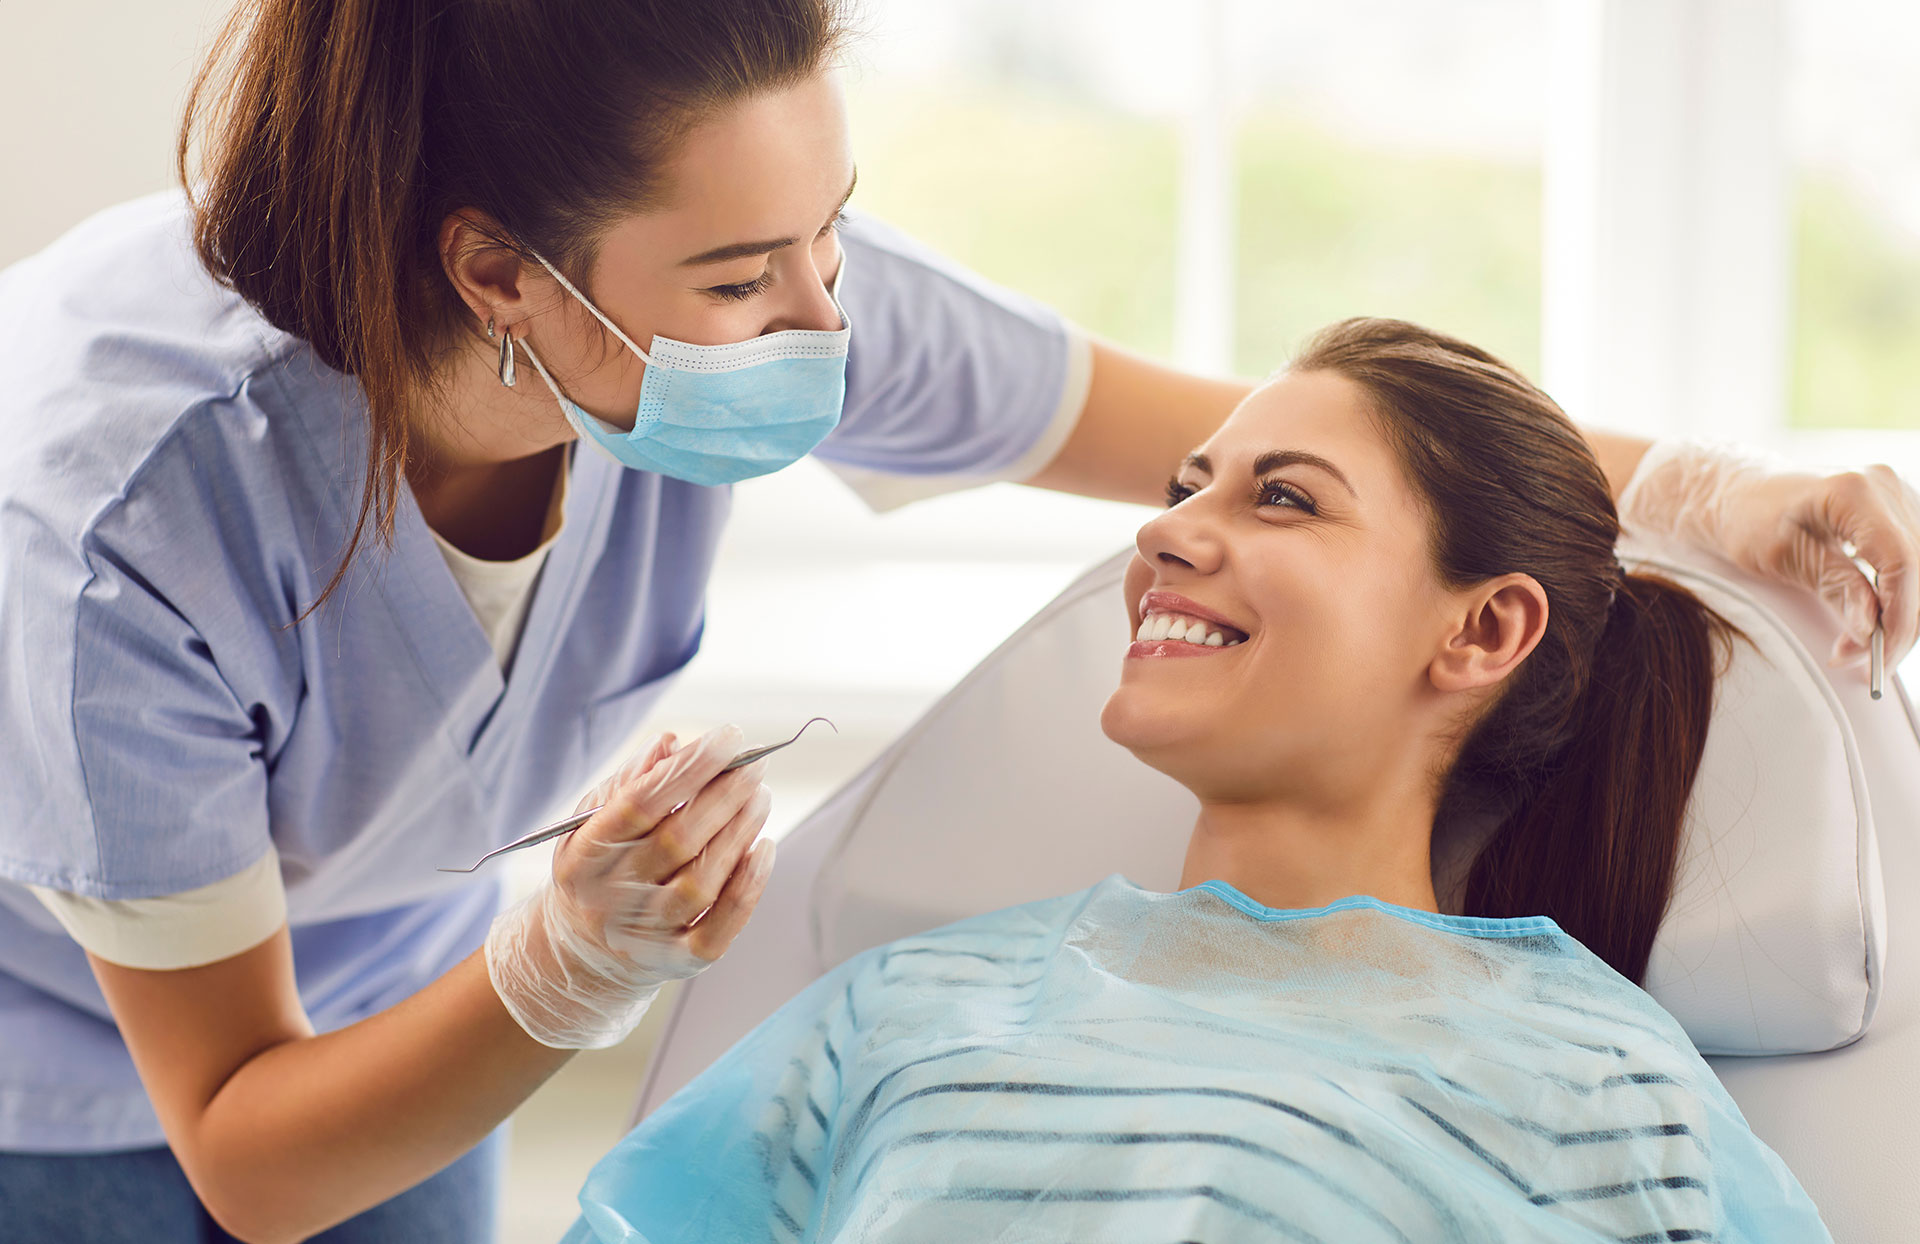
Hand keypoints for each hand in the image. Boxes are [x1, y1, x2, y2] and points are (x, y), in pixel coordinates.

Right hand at [484, 725, 775, 1048]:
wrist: (582, 953)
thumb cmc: (599, 868)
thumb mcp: (593, 821)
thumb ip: (629, 781)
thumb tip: (672, 743)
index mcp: (585, 853)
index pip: (641, 803)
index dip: (690, 768)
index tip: (729, 737)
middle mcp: (611, 896)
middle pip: (678, 840)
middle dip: (725, 795)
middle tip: (756, 765)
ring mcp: (645, 933)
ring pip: (702, 881)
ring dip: (740, 832)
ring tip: (760, 797)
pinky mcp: (678, 961)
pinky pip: (719, 928)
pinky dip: (747, 888)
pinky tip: (763, 849)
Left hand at [1619, 443, 1919, 667]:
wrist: (1742, 491)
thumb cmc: (1749, 519)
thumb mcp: (1781, 557)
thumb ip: (1833, 587)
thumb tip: (1870, 630)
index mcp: (1852, 492)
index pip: (1900, 562)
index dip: (1898, 618)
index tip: (1877, 659)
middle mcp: (1885, 485)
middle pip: (1919, 568)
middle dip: (1901, 625)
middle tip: (1866, 664)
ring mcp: (1898, 494)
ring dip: (1904, 614)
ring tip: (1863, 645)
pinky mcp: (1901, 508)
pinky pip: (1916, 561)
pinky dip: (1903, 596)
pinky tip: (1874, 618)